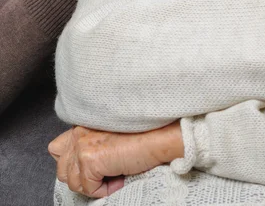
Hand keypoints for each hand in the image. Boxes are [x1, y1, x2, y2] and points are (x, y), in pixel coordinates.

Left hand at [48, 122, 183, 197]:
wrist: (158, 136)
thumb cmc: (141, 136)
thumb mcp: (108, 137)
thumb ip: (90, 143)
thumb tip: (82, 167)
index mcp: (82, 123)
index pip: (56, 148)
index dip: (74, 163)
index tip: (95, 167)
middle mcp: (78, 131)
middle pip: (61, 168)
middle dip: (81, 177)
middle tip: (105, 173)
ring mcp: (82, 145)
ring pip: (73, 182)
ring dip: (94, 184)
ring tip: (115, 174)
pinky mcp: (90, 159)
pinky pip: (88, 188)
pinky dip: (104, 189)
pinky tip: (119, 175)